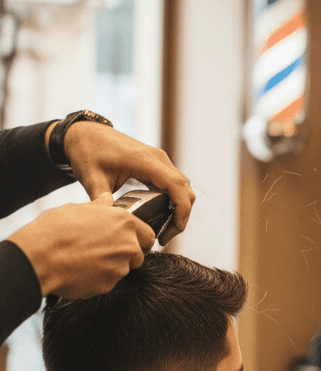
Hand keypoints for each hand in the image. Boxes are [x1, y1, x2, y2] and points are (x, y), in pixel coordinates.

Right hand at [9, 195, 155, 298]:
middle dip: (125, 256)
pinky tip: (79, 270)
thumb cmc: (55, 230)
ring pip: (121, 270)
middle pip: (138, 255)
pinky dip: (97, 280)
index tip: (131, 242)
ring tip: (85, 259)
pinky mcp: (108, 285)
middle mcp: (128, 245)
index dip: (139, 240)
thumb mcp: (77, 209)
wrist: (39, 257)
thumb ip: (99, 207)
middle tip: (102, 252)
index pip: (148, 235)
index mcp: (124, 222)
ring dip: (109, 268)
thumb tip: (107, 200)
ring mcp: (119, 267)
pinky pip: (107, 283)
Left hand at [54, 123, 194, 244]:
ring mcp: (158, 159)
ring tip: (162, 228)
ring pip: (182, 186)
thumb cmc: (88, 152)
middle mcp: (157, 158)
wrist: (85, 133)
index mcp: (145, 161)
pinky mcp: (155, 163)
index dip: (182, 210)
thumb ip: (101, 200)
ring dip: (178, 207)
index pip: (177, 186)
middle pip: (185, 188)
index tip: (173, 230)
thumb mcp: (92, 178)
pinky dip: (173, 199)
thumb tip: (111, 223)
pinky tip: (158, 214)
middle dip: (181, 214)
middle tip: (164, 237)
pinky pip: (173, 182)